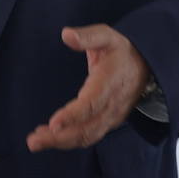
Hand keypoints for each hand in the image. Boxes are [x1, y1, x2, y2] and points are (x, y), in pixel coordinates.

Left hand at [26, 24, 149, 151]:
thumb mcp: (107, 36)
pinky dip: (68, 140)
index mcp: (110, 83)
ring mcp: (111, 117)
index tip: (53, 123)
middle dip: (60, 137)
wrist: (146, 64)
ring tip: (35, 142)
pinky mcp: (108, 121)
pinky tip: (49, 136)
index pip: (92, 104)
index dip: (73, 115)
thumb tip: (66, 35)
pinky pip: (88, 135)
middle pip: (87, 128)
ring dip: (61, 142)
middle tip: (33, 141)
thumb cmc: (120, 49)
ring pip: (87, 136)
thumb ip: (87, 36)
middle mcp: (112, 106)